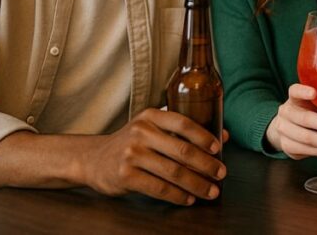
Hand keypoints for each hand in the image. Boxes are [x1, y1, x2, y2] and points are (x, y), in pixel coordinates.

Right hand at [82, 107, 224, 205]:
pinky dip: (177, 195)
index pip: (183, 123)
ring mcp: (131, 154)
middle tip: (221, 173)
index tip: (219, 148)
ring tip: (211, 191)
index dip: (204, 136)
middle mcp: (140, 132)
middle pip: (182, 150)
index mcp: (151, 116)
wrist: (92, 159)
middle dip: (206, 164)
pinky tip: (189, 199)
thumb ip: (182, 130)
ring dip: (196, 184)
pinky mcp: (125, 175)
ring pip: (173, 172)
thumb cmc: (131, 143)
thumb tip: (224, 136)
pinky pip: (158, 188)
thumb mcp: (152, 128)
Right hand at [265, 83, 316, 158]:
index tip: (314, 93)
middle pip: (305, 118)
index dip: (304, 91)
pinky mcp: (286, 146)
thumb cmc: (312, 113)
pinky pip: (305, 150)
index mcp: (294, 98)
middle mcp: (286, 112)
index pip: (295, 91)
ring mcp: (283, 129)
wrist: (290, 130)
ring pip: (306, 137)